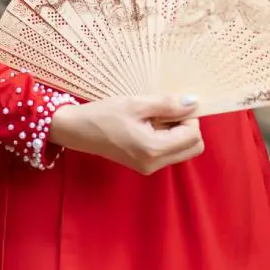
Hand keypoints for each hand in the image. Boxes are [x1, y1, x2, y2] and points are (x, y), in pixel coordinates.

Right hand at [48, 93, 204, 174]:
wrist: (76, 130)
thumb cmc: (103, 115)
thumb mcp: (136, 104)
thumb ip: (167, 104)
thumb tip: (194, 102)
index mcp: (153, 149)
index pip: (193, 136)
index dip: (189, 117)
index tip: (172, 105)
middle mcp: (154, 163)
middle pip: (193, 147)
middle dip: (188, 127)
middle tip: (167, 112)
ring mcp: (149, 167)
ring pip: (183, 150)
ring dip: (177, 132)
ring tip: (154, 118)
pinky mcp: (144, 165)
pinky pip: (169, 152)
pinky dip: (168, 138)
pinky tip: (149, 126)